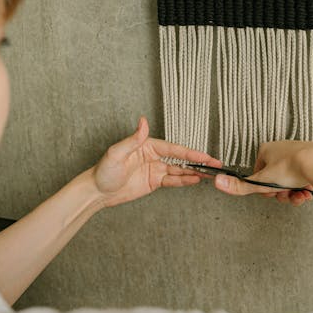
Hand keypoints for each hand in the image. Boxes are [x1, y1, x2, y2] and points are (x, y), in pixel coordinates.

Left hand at [92, 116, 221, 207]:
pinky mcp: (154, 181)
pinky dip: (184, 180)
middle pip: (180, 158)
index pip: (174, 149)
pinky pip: (172, 180)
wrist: (97, 191)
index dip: (190, 152)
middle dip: (198, 161)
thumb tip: (143, 121)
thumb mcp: (117, 153)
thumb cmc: (104, 170)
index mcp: (147, 145)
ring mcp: (155, 169)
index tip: (204, 156)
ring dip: (195, 172)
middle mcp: (153, 156)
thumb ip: (133, 139)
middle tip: (215, 164)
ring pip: (179, 170)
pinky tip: (195, 180)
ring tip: (211, 174)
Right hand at [212, 141, 312, 206]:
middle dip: (281, 193)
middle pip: (275, 178)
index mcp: (267, 149)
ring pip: (291, 179)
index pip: (258, 172)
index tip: (269, 193)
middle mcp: (282, 148)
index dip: (263, 187)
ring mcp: (299, 153)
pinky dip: (305, 187)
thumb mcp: (262, 181)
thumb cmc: (292, 168)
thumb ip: (241, 186)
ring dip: (294, 193)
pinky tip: (308, 193)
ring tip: (300, 197)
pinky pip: (305, 176)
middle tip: (286, 197)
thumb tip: (218, 182)